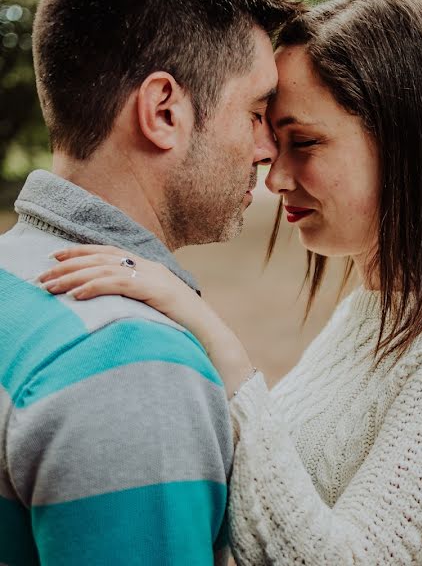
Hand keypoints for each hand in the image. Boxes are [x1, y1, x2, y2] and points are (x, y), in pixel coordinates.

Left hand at [40, 245, 190, 314]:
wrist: (212, 337)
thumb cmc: (184, 329)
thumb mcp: (155, 309)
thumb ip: (136, 300)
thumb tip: (109, 304)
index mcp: (151, 269)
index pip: (110, 252)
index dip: (81, 252)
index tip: (54, 256)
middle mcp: (152, 268)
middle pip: (103, 257)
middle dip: (69, 264)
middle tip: (43, 275)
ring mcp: (155, 277)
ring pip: (106, 269)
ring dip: (74, 277)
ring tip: (51, 286)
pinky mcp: (156, 291)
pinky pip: (119, 284)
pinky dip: (94, 286)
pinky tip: (76, 294)